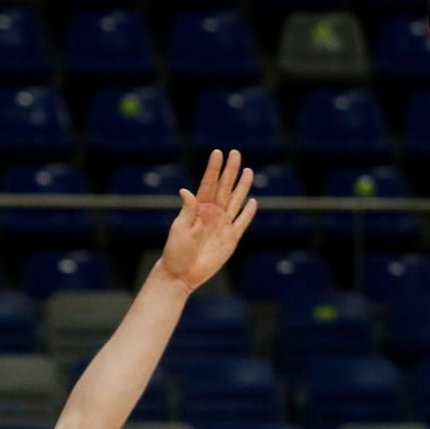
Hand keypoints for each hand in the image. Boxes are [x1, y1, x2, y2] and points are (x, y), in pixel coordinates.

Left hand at [159, 149, 257, 291]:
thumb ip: (187, 210)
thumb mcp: (180, 229)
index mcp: (199, 209)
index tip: (218, 153)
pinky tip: (253, 201)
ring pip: (235, 201)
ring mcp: (222, 225)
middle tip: (236, 153)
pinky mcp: (231, 239)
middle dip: (230, 171)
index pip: (208, 184)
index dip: (214, 169)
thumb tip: (185, 191)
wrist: (181, 275)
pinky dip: (248, 213)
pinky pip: (242, 223)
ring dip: (242, 187)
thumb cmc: (176, 251)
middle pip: (224, 188)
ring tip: (249, 171)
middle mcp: (212, 214)